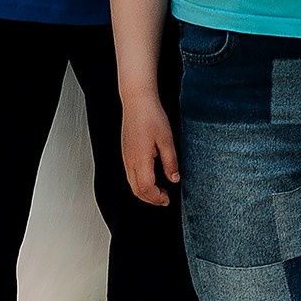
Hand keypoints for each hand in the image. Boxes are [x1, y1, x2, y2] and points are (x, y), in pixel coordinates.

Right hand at [121, 89, 179, 205]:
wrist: (137, 100)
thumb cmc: (151, 116)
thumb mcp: (167, 139)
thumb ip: (170, 162)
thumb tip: (174, 179)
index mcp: (140, 159)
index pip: (147, 188)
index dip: (157, 198)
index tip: (168, 199)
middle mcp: (129, 161)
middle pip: (137, 190)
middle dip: (151, 199)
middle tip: (165, 199)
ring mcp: (125, 156)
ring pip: (132, 183)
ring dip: (145, 191)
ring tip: (159, 190)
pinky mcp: (125, 151)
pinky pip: (130, 174)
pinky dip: (140, 182)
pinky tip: (150, 177)